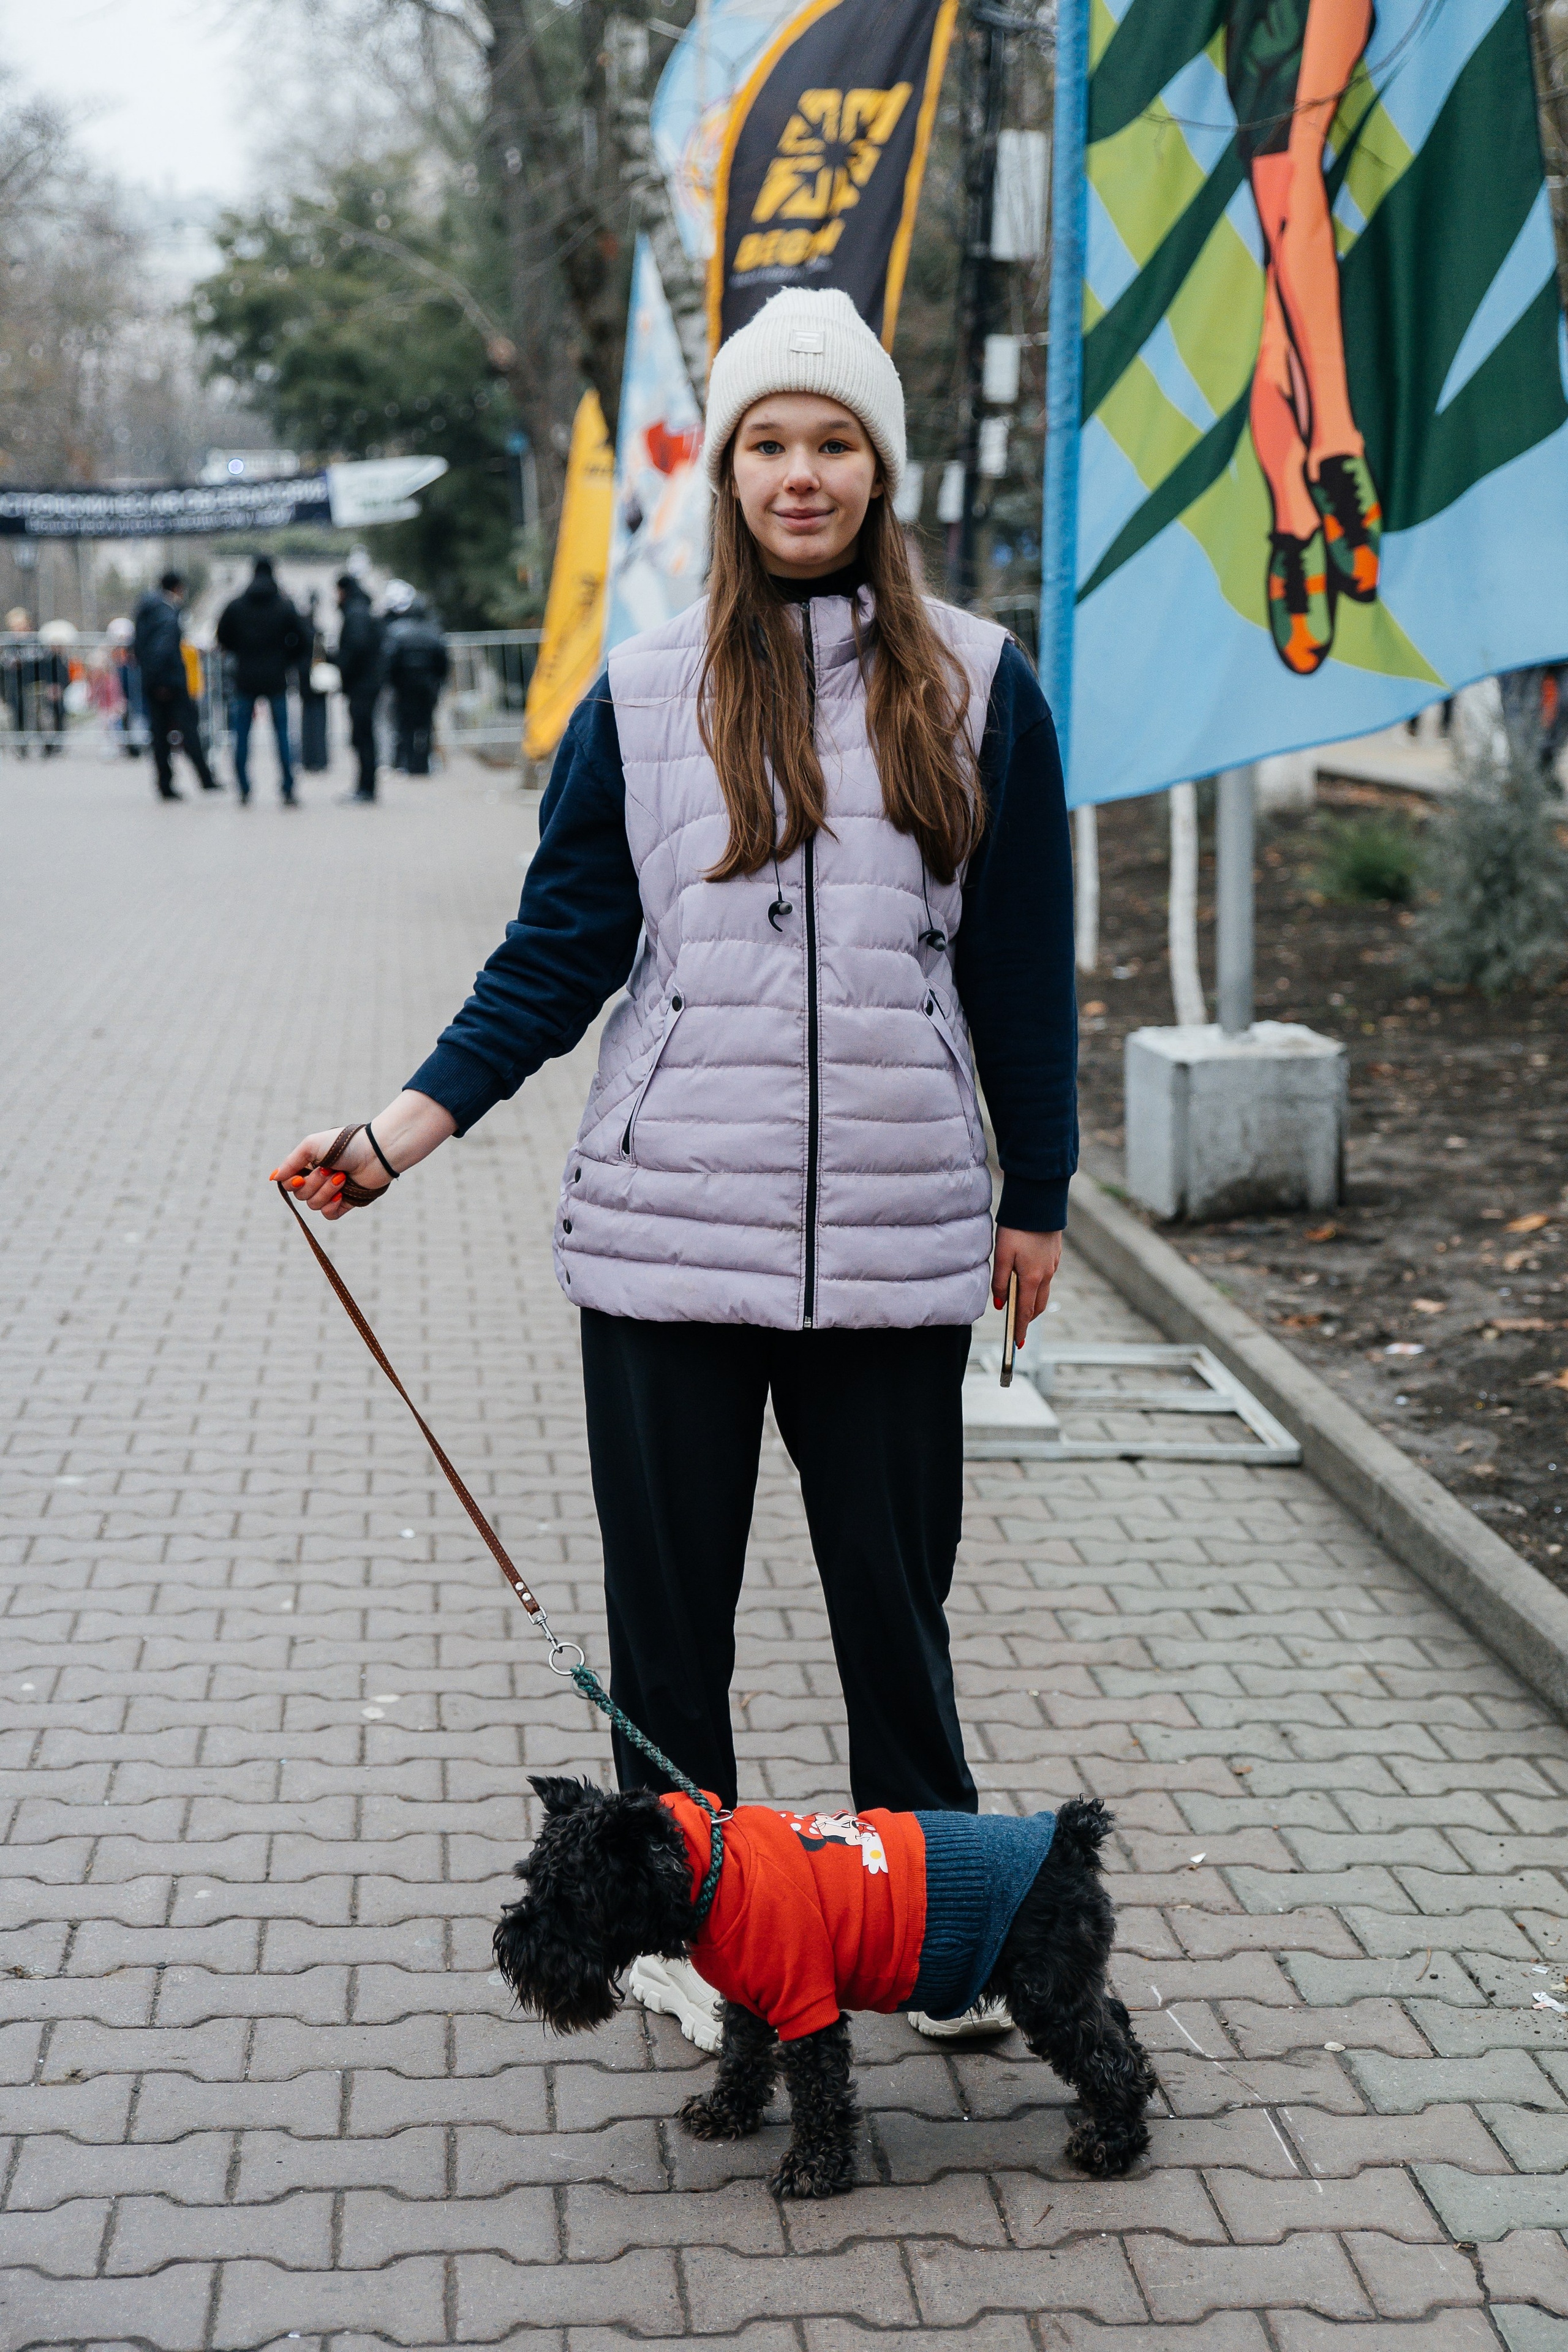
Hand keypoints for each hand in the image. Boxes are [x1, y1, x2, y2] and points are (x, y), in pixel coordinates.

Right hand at [272, 1126, 384, 1220]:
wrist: (375, 1153)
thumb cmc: (345, 1145)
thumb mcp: (312, 1146)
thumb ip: (291, 1162)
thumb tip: (274, 1179)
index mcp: (308, 1165)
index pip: (287, 1183)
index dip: (291, 1185)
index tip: (299, 1179)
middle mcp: (317, 1179)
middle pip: (301, 1196)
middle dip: (315, 1184)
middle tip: (331, 1170)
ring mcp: (331, 1192)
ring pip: (314, 1205)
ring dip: (327, 1192)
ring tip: (342, 1177)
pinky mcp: (345, 1202)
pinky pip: (328, 1215)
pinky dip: (332, 1206)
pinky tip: (342, 1196)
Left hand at [992, 1227, 1062, 1349]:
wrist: (1039, 1203)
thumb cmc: (1016, 1228)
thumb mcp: (1001, 1254)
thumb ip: (1000, 1281)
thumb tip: (1000, 1304)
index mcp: (1031, 1278)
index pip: (1025, 1311)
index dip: (1020, 1329)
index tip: (1018, 1344)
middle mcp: (1046, 1274)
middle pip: (1038, 1305)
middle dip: (1028, 1319)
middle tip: (1019, 1329)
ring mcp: (1053, 1264)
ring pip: (1044, 1291)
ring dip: (1034, 1302)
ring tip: (1023, 1308)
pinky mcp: (1055, 1254)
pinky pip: (1047, 1277)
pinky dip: (1038, 1286)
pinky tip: (1030, 1281)